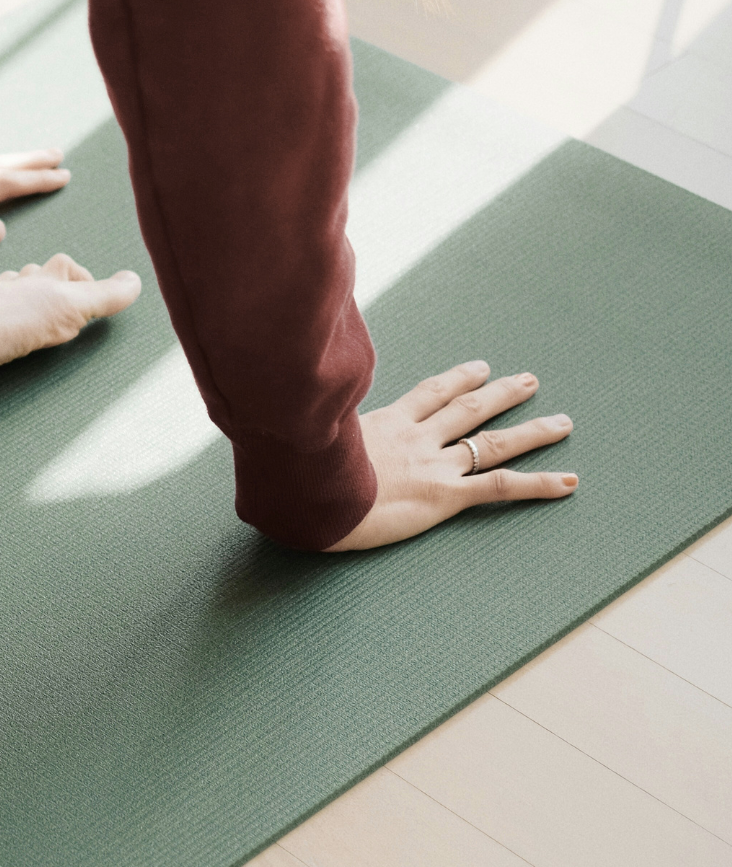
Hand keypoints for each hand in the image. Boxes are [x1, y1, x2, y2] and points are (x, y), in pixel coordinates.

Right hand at [326, 360, 577, 550]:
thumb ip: (322, 431)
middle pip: (468, 409)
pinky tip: (567, 482)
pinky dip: (538, 484)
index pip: (429, 394)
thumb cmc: (303, 473)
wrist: (313, 496)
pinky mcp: (444, 495)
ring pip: (492, 442)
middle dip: (500, 394)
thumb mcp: (311, 438)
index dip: (456, 380)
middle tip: (527, 381)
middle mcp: (417, 438)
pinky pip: (499, 487)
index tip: (478, 369)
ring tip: (561, 422)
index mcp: (386, 423)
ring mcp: (434, 465)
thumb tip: (299, 422)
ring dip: (531, 431)